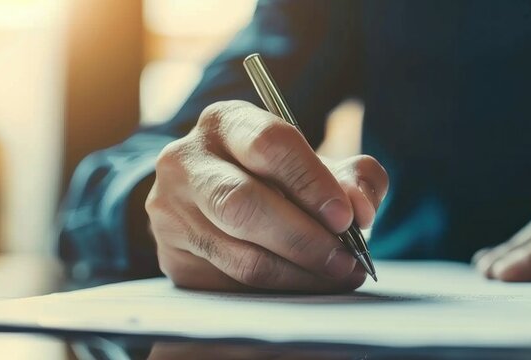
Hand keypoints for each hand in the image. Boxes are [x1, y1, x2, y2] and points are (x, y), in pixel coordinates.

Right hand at [146, 101, 387, 292]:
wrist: (221, 202)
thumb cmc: (279, 178)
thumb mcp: (319, 164)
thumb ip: (353, 177)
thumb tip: (359, 209)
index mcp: (224, 123)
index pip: (268, 144)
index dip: (311, 182)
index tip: (345, 217)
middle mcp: (185, 162)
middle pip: (244, 204)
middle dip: (304, 238)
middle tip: (346, 258)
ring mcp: (171, 212)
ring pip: (240, 254)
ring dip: (299, 272)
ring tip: (339, 275)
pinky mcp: (173, 257)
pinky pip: (232, 284)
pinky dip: (280, 289)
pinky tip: (309, 284)